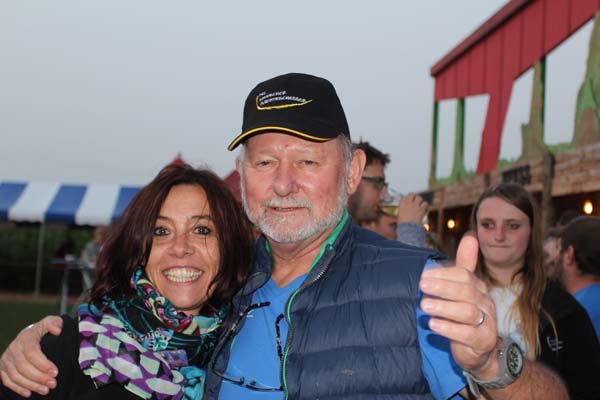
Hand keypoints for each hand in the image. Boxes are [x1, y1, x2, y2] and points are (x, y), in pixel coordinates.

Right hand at [0, 316, 62, 396]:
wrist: (31, 335)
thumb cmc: (44, 330)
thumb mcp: (51, 322)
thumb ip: (55, 323)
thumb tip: (57, 330)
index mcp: (26, 337)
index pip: (31, 353)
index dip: (43, 364)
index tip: (55, 372)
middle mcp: (13, 348)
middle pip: (23, 367)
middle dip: (39, 377)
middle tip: (53, 384)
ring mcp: (6, 358)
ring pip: (16, 375)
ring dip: (31, 385)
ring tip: (46, 390)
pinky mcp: (3, 367)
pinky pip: (7, 380)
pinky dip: (17, 388)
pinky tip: (29, 393)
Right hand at [396, 193, 427, 223]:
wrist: (408, 228)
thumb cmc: (402, 223)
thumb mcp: (399, 215)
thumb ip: (402, 210)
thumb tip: (404, 209)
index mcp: (402, 205)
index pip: (404, 197)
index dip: (406, 198)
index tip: (407, 200)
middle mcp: (409, 203)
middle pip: (412, 194)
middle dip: (413, 196)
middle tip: (414, 199)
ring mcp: (415, 206)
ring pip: (419, 197)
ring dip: (419, 200)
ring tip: (420, 203)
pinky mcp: (421, 209)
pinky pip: (425, 203)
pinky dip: (425, 205)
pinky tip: (424, 207)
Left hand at [419, 233, 498, 378]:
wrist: (478, 350)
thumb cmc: (464, 315)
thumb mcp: (462, 289)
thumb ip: (464, 265)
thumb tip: (470, 236)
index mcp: (478, 288)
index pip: (463, 275)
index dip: (443, 274)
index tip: (423, 275)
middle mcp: (485, 303)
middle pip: (466, 291)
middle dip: (443, 287)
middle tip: (421, 286)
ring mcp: (486, 322)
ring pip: (467, 312)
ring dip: (443, 307)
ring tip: (424, 306)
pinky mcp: (483, 341)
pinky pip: (468, 334)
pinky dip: (449, 328)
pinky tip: (433, 324)